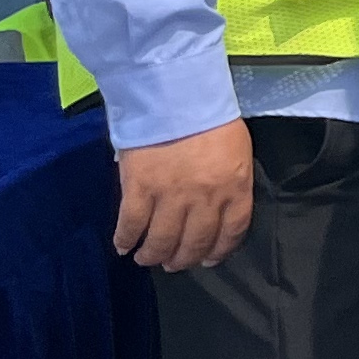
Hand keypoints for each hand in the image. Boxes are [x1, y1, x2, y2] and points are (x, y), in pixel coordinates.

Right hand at [114, 118, 254, 269]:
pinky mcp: (139, 189)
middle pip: (195, 242)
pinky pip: (131, 224)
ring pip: (162, 240)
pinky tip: (123, 246)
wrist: (176, 95)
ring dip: (153, 255)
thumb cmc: (211, 118)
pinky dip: (125, 239)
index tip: (208, 260)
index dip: (219, 251)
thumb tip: (216, 209)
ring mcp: (171, 196)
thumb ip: (230, 183)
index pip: (232, 231)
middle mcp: (205, 198)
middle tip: (173, 264)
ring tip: (147, 258)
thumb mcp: (236, 151)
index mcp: (235, 187)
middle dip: (183, 259)